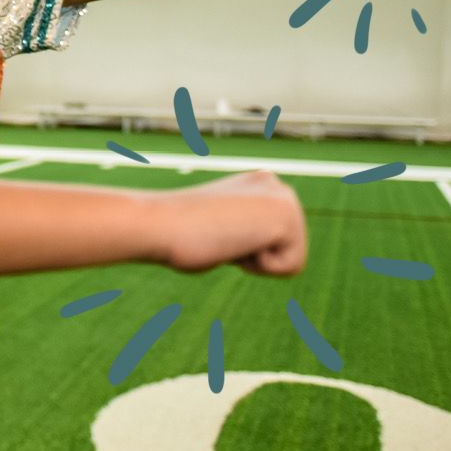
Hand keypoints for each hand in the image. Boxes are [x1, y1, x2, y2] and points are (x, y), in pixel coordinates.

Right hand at [159, 171, 306, 276]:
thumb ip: (236, 231)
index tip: (210, 230)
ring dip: (254, 262)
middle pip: (285, 249)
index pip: (269, 238)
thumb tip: (249, 242)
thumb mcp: (212, 227)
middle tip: (217, 235)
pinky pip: (291, 267)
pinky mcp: (288, 217)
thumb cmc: (172, 233)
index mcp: (256, 183)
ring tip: (225, 238)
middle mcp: (275, 184)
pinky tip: (234, 242)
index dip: (237, 248)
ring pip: (291, 259)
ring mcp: (284, 198)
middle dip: (252, 255)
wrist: (159, 224)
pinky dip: (260, 267)